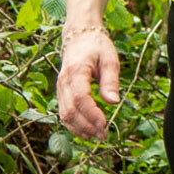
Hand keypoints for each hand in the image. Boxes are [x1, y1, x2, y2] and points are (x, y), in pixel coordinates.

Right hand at [55, 26, 121, 140]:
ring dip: (80, 129)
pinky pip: (64, 113)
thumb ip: (110, 81)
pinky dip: (74, 124)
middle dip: (86, 126)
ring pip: (64, 115)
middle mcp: (63, 82)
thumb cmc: (97, 47)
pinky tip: (87, 130)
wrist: (79, 37)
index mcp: (75, 71)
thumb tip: (113, 101)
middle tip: (103, 135)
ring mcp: (60, 89)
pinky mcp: (61, 94)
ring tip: (97, 136)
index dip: (91, 114)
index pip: (80, 98)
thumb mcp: (109, 59)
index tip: (105, 124)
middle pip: (70, 111)